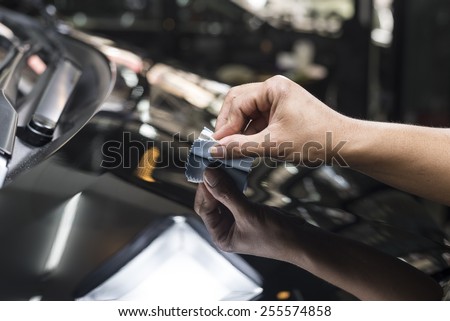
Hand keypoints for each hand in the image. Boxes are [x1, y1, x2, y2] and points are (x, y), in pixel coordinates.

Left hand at [194, 167, 305, 261]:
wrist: (300, 240)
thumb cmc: (275, 235)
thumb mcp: (248, 214)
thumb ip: (227, 194)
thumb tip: (208, 175)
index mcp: (221, 236)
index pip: (204, 208)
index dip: (205, 190)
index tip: (208, 171)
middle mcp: (225, 228)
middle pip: (210, 201)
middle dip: (211, 184)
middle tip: (213, 166)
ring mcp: (236, 219)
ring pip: (221, 196)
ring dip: (222, 182)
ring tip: (222, 166)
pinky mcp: (246, 211)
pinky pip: (233, 194)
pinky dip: (233, 184)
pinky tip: (234, 173)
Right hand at [211, 75, 349, 164]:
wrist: (345, 144)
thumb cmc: (316, 139)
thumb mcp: (273, 145)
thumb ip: (240, 147)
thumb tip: (215, 150)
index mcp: (273, 88)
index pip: (237, 103)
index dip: (225, 126)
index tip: (216, 146)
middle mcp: (274, 89)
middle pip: (238, 103)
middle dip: (228, 125)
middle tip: (221, 146)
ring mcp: (278, 100)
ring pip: (247, 113)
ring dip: (239, 131)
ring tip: (233, 150)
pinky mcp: (281, 112)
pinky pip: (257, 120)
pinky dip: (250, 134)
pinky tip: (246, 149)